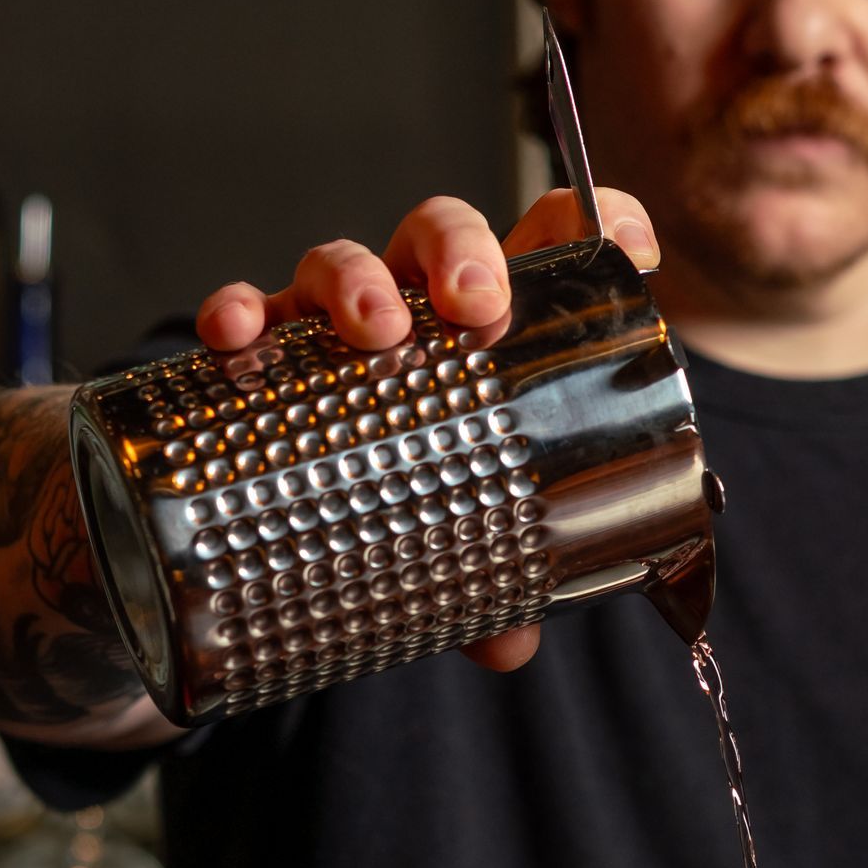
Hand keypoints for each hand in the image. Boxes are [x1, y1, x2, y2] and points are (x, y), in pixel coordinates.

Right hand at [195, 188, 659, 673]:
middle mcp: (422, 303)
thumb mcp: (473, 531)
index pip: (557, 242)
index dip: (602, 222)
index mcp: (500, 321)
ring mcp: (343, 318)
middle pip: (443, 235)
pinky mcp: (273, 349)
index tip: (633, 248)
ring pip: (344, 260)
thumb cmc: (431, 490)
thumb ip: (496, 582)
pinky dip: (240, 312)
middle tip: (475, 304)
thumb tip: (508, 644)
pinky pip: (250, 316)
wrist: (316, 504)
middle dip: (460, 251)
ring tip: (371, 330)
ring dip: (358, 279)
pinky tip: (234, 336)